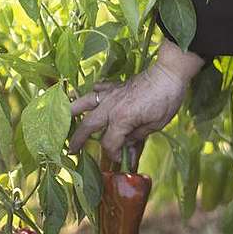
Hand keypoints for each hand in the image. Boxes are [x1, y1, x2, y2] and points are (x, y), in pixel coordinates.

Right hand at [68, 39, 204, 157]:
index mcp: (121, 119)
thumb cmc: (166, 99)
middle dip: (77, 139)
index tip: (118, 160)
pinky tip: (91, 98)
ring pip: (84, 102)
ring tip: (63, 119)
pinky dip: (92, 94)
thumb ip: (137, 137)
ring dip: (72, 112)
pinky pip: (98, 89)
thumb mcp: (155, 125)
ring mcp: (111, 94)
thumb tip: (128, 150)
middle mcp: (111, 106)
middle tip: (70, 150)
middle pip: (88, 125)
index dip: (112, 154)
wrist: (170, 73)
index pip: (108, 142)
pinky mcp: (116, 85)